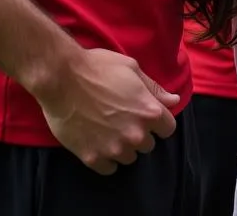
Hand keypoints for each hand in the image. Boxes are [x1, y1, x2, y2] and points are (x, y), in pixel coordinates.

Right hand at [33, 47, 179, 174]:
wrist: (62, 79)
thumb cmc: (100, 68)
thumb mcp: (132, 69)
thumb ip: (154, 89)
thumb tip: (173, 101)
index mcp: (149, 111)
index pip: (168, 129)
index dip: (159, 122)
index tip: (147, 116)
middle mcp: (135, 134)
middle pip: (148, 145)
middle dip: (140, 133)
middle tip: (124, 120)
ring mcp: (113, 148)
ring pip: (129, 158)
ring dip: (123, 147)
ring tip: (110, 131)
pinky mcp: (92, 158)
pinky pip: (108, 169)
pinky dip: (106, 159)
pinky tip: (99, 143)